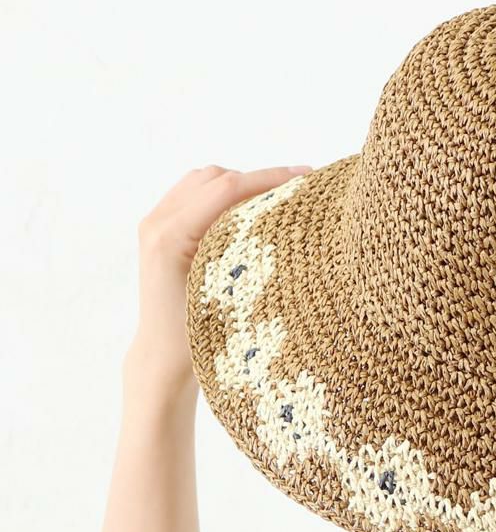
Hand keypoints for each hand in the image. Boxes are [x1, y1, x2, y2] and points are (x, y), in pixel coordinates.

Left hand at [127, 164, 312, 394]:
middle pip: (215, 177)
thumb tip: (284, 212)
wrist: (163, 356)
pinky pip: (193, 195)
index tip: (306, 176)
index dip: (269, 177)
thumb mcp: (227, 287)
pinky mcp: (159, 229)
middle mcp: (157, 223)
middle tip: (296, 189)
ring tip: (273, 199)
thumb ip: (244, 243)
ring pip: (203, 180)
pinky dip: (222, 195)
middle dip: (257, 178)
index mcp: (171, 236)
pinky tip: (247, 211)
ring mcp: (154, 223)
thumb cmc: (199, 335)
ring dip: (239, 184)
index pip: (227, 189)